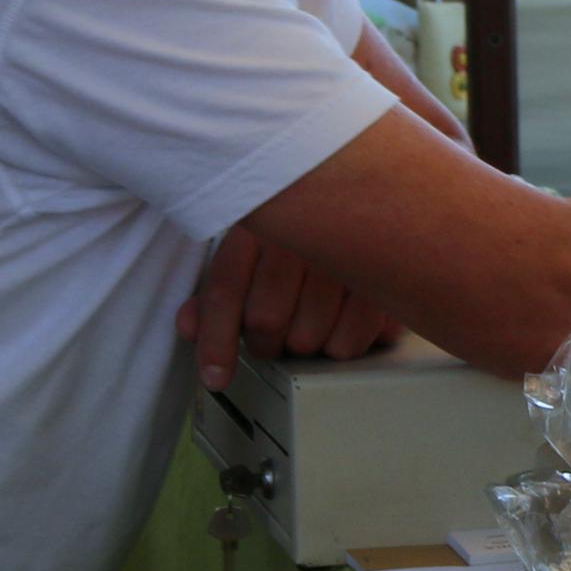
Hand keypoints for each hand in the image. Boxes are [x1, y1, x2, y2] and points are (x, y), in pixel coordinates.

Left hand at [181, 224, 400, 392]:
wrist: (375, 193)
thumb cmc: (308, 228)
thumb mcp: (254, 246)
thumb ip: (218, 289)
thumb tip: (189, 325)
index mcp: (262, 222)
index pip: (226, 290)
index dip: (215, 342)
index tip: (215, 377)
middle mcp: (302, 231)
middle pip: (265, 320)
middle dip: (265, 342)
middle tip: (275, 336)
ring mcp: (345, 254)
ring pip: (306, 337)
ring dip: (303, 345)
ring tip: (312, 323)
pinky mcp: (382, 278)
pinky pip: (350, 341)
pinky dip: (340, 345)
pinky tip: (342, 323)